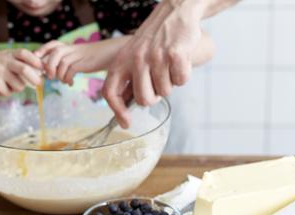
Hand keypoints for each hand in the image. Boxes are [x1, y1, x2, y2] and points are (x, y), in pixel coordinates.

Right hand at [0, 49, 42, 94]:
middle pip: (25, 70)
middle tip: (39, 84)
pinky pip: (7, 92)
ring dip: (16, 89)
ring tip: (7, 85)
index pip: (26, 54)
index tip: (42, 69)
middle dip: (35, 80)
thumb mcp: (3, 59)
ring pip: (18, 85)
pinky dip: (5, 93)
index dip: (36, 61)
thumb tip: (39, 72)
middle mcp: (4, 61)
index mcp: (8, 53)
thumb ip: (18, 63)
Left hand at [36, 39, 126, 84]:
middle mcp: (74, 49)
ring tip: (63, 81)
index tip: (37, 59)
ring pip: (62, 62)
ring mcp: (80, 55)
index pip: (53, 44)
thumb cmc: (97, 59)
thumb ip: (70, 62)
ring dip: (59, 74)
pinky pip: (71, 70)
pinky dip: (68, 78)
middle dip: (48, 65)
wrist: (113, 55)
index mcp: (71, 47)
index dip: (43, 50)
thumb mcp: (82, 57)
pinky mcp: (85, 63)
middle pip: (55, 52)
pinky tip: (71, 83)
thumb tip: (56, 73)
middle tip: (50, 76)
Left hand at [103, 0, 206, 126]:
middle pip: (144, 99)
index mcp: (121, 61)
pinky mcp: (175, 54)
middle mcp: (136, 60)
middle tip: (158, 84)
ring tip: (169, 66)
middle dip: (154, 97)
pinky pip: (181, 81)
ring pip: (165, 92)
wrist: (174, 13)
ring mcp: (155, 57)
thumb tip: (125, 109)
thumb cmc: (153, 39)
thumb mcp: (132, 55)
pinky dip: (183, 75)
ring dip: (170, 83)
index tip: (126, 123)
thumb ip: (128, 79)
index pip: (110, 92)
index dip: (117, 111)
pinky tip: (180, 61)